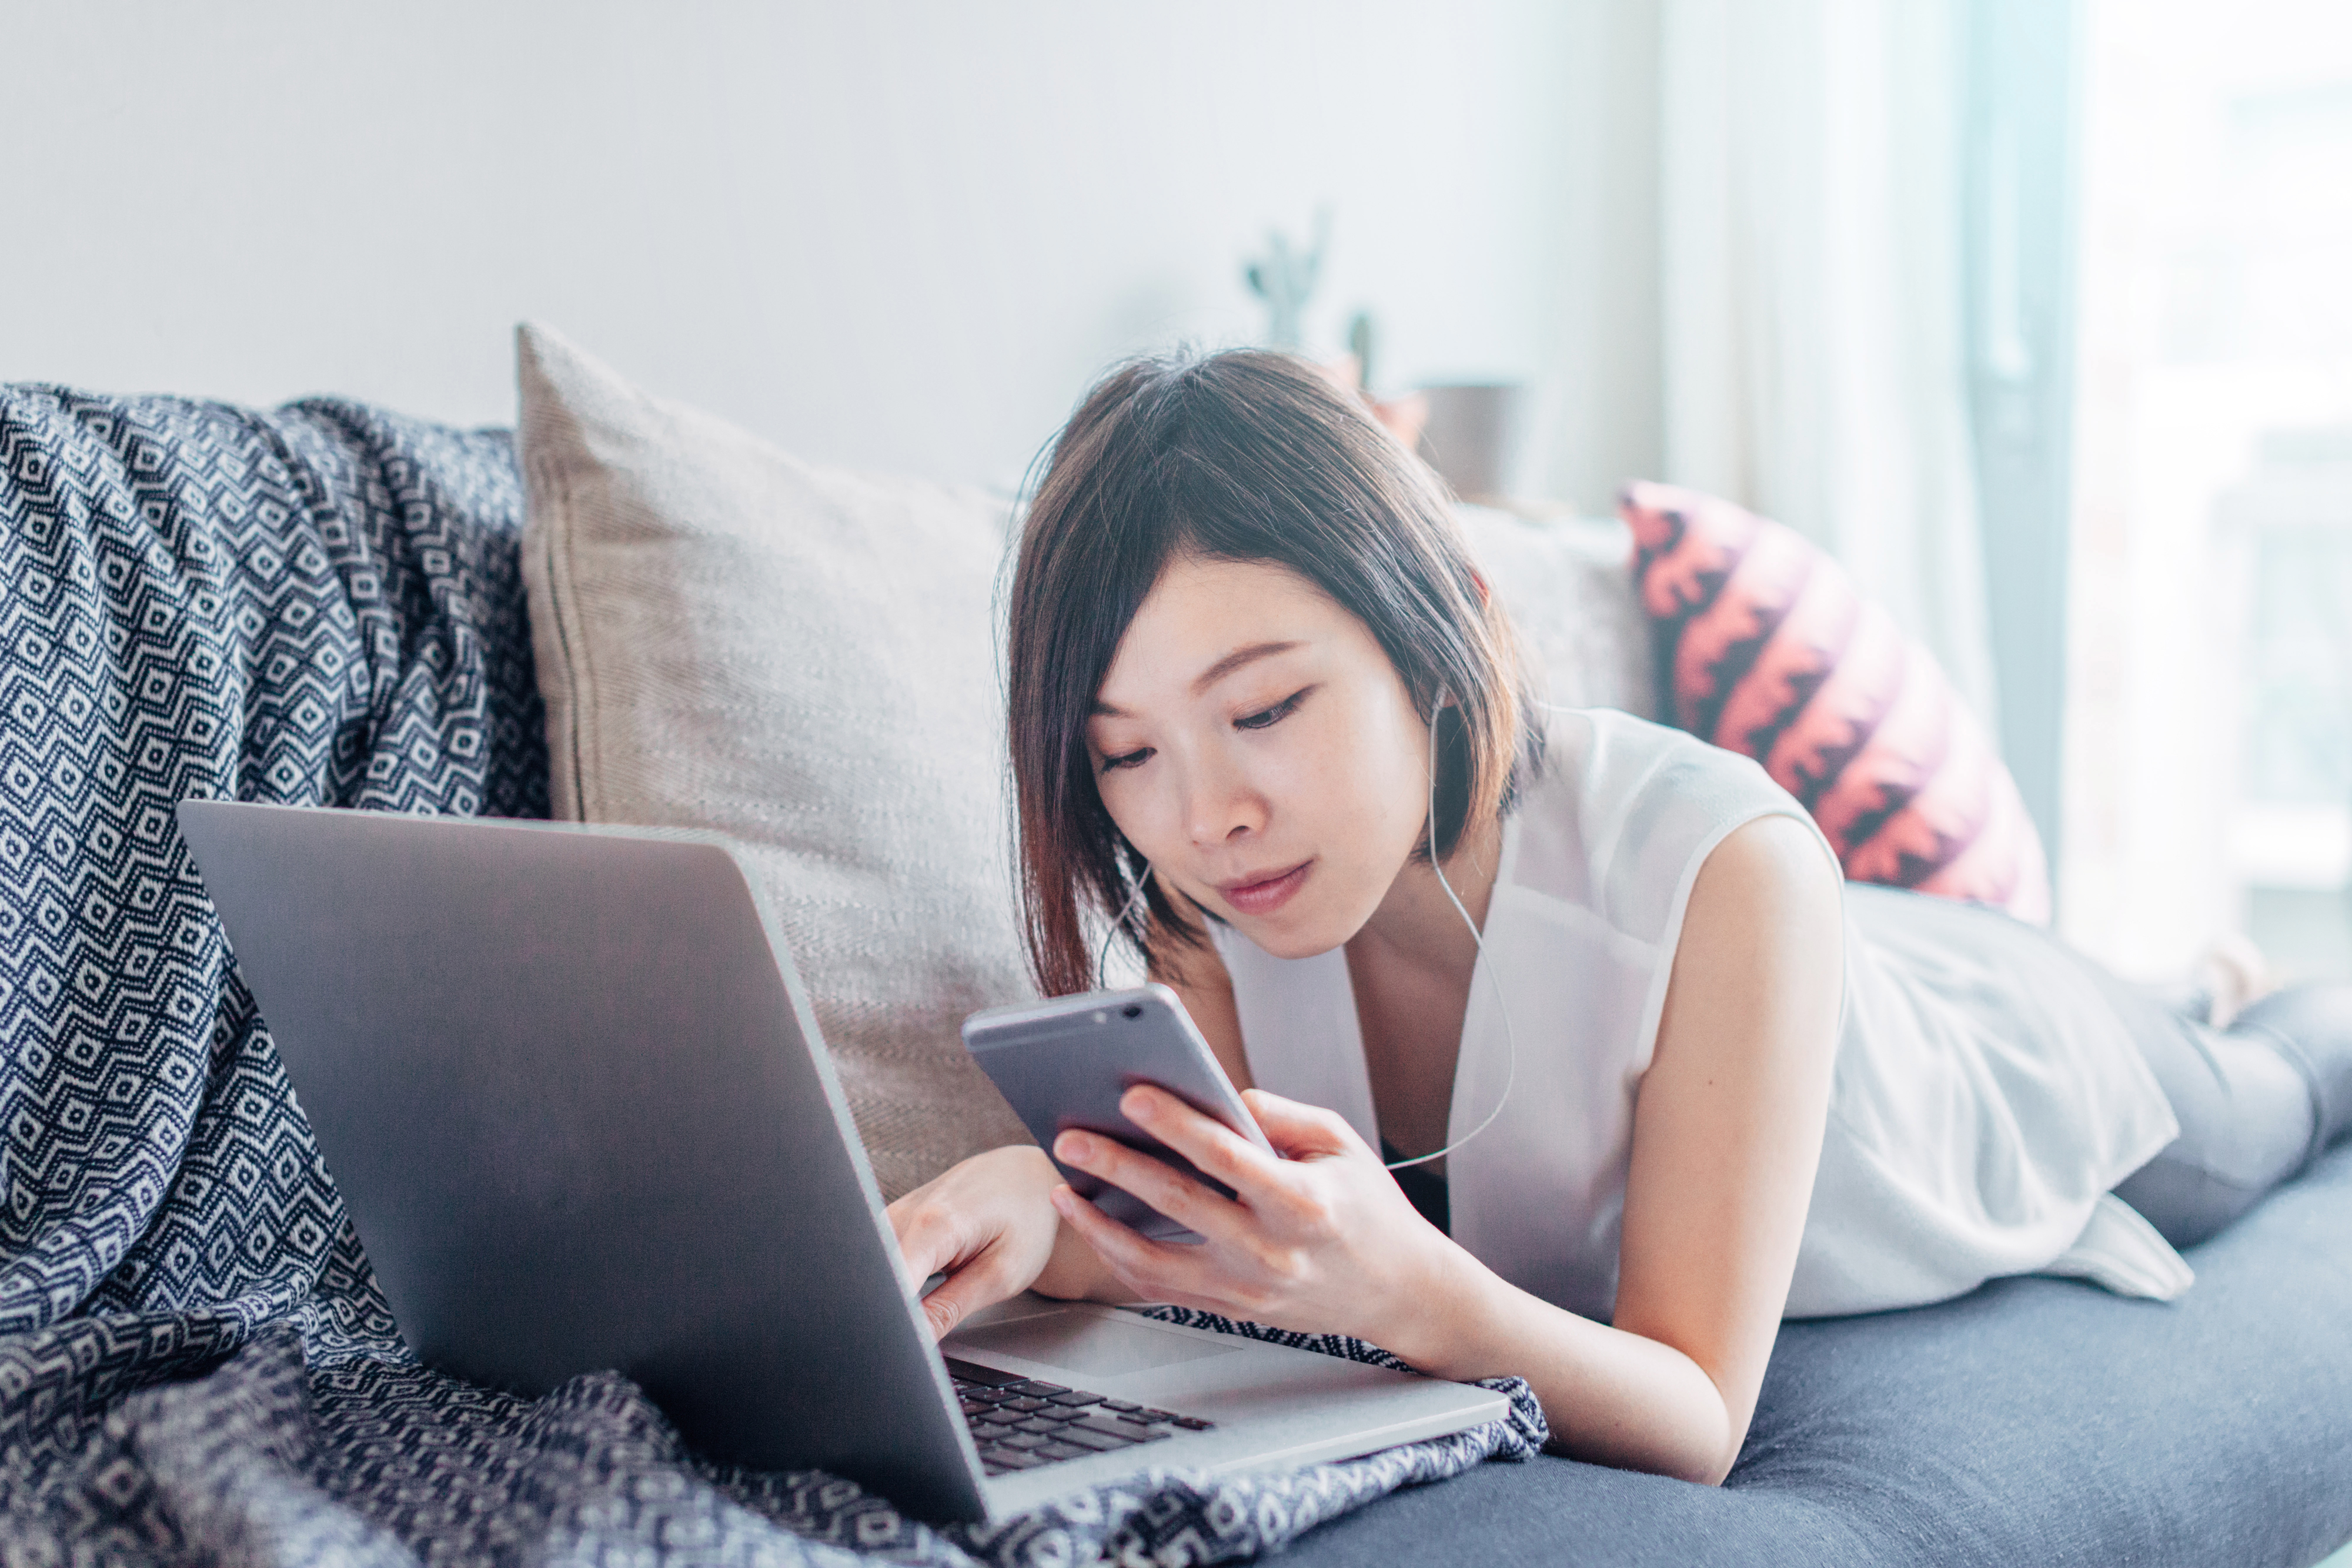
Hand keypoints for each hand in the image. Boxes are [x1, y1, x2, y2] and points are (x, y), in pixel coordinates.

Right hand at [888, 1145, 1106, 1337]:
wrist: (1025, 1177)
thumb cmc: (1025, 1220)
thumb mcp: (1001, 1274)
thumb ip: (949, 1310)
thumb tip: (911, 1343)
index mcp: (934, 1223)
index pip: (890, 1286)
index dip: (892, 1322)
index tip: (902, 1347)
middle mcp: (904, 1213)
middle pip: (874, 1278)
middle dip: (887, 1314)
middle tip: (921, 1330)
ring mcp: (892, 1214)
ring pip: (873, 1271)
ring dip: (888, 1299)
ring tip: (934, 1298)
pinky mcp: (890, 1220)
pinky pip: (878, 1260)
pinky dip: (892, 1283)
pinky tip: (917, 1288)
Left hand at [1047, 1085, 1475, 1362]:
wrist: (1399, 1292)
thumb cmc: (1370, 1211)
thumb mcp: (1341, 1144)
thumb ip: (1281, 1114)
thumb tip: (1221, 1095)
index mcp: (1302, 1200)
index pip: (1225, 1156)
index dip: (1175, 1123)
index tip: (1133, 1095)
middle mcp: (1270, 1249)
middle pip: (1177, 1202)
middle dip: (1116, 1166)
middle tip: (1071, 1139)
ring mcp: (1246, 1288)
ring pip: (1153, 1260)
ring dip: (1100, 1224)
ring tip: (1066, 1189)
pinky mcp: (1231, 1310)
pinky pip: (1161, 1288)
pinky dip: (1120, 1259)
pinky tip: (1095, 1228)